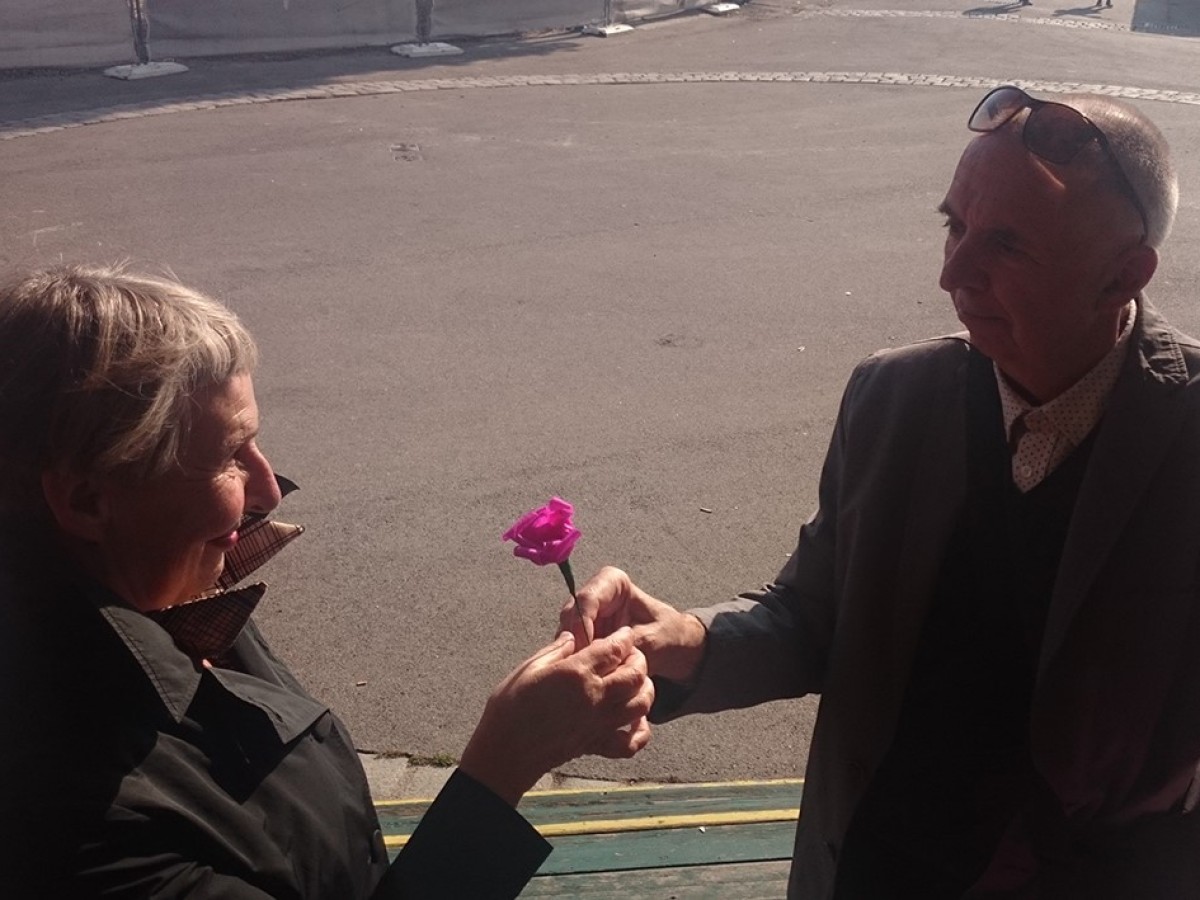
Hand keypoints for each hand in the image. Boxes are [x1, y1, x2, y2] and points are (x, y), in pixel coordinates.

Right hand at [458, 627, 653, 806]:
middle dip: (638, 660)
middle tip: (630, 655)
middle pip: (636, 674)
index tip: (623, 634)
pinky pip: (632, 743)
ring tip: (635, 683)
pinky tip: (633, 721)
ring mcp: (599, 723)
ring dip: (644, 690)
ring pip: (641, 704)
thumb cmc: (509, 709)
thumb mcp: (528, 668)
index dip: (623, 638)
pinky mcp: (597, 745)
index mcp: (576, 673)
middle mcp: (594, 697)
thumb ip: (556, 650)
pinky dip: (640, 731)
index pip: (614, 649)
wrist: (505, 753)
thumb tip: (573, 637)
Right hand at [561, 566, 706, 684]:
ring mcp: (585, 617)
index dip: (582, 623)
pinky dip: (578, 663)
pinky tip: (587, 677)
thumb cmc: (668, 636)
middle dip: (577, 642)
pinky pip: (571, 649)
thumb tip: (597, 655)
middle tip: (583, 666)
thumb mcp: (651, 640)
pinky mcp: (583, 637)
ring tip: (588, 675)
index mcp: (612, 582)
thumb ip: (624, 644)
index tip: (587, 648)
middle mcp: (594, 596)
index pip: (586, 598)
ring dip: (576, 655)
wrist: (675, 648)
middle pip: (571, 616)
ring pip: (567, 635)